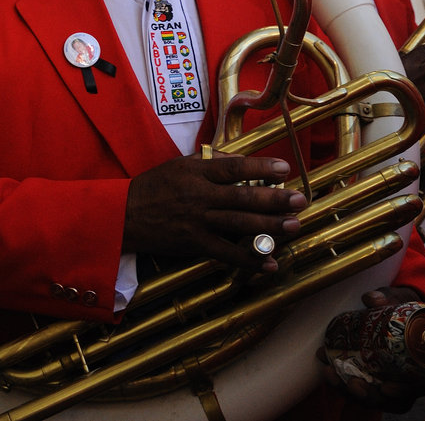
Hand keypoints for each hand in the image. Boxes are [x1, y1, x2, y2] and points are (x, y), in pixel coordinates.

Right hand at [122, 155, 305, 270]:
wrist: (124, 215)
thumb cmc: (153, 187)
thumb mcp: (178, 165)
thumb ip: (209, 162)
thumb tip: (238, 160)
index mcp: (196, 172)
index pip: (233, 168)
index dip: (260, 168)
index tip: (284, 169)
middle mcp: (199, 196)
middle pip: (242, 197)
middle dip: (274, 199)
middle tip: (299, 200)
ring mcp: (198, 221)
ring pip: (239, 224)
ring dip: (269, 226)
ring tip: (294, 225)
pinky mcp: (195, 243)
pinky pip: (227, 253)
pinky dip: (250, 260)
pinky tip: (271, 263)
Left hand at [317, 286, 424, 411]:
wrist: (398, 310)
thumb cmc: (406, 308)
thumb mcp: (402, 300)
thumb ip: (389, 298)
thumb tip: (371, 299)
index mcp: (424, 363)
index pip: (418, 387)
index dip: (404, 391)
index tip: (387, 388)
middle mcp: (408, 378)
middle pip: (392, 400)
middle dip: (370, 396)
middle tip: (353, 384)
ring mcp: (389, 380)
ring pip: (372, 397)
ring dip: (349, 390)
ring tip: (330, 373)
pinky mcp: (371, 377)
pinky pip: (357, 386)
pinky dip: (341, 380)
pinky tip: (326, 365)